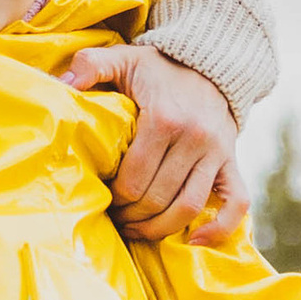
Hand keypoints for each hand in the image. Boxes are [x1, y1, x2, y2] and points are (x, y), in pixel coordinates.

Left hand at [60, 44, 247, 242]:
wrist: (208, 63)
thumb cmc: (157, 68)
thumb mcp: (123, 58)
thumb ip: (91, 66)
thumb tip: (63, 85)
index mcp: (164, 118)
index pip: (133, 178)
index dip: (114, 198)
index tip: (102, 199)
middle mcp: (195, 138)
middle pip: (157, 198)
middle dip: (131, 216)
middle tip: (115, 218)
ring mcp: (217, 153)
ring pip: (189, 207)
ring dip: (160, 228)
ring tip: (138, 230)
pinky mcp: (233, 162)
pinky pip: (237, 204)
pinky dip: (220, 229)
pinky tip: (194, 241)